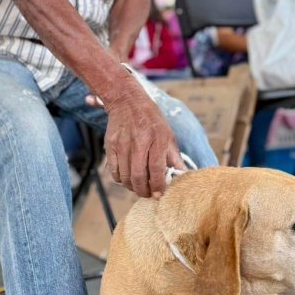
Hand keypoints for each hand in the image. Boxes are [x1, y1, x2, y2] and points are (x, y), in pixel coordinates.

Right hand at [102, 80, 183, 198]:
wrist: (127, 101)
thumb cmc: (151, 118)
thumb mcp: (168, 134)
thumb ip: (174, 156)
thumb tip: (183, 174)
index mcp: (157, 140)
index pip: (156, 170)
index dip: (158, 186)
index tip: (160, 194)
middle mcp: (139, 143)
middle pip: (138, 177)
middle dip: (144, 191)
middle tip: (148, 193)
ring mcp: (123, 145)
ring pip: (125, 177)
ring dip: (132, 187)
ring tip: (138, 186)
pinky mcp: (110, 146)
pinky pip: (113, 171)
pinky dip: (120, 179)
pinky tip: (126, 177)